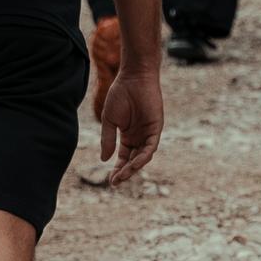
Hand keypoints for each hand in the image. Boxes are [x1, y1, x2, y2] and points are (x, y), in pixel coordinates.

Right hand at [96, 62, 162, 183]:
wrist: (133, 78)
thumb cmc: (120, 95)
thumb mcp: (109, 120)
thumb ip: (107, 139)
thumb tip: (104, 159)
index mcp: (127, 136)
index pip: (123, 157)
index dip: (117, 169)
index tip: (110, 180)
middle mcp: (139, 137)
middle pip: (133, 160)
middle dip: (124, 172)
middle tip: (115, 182)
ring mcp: (148, 134)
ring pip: (142, 157)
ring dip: (133, 167)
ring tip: (122, 175)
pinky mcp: (156, 129)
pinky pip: (151, 147)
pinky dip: (143, 156)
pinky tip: (134, 163)